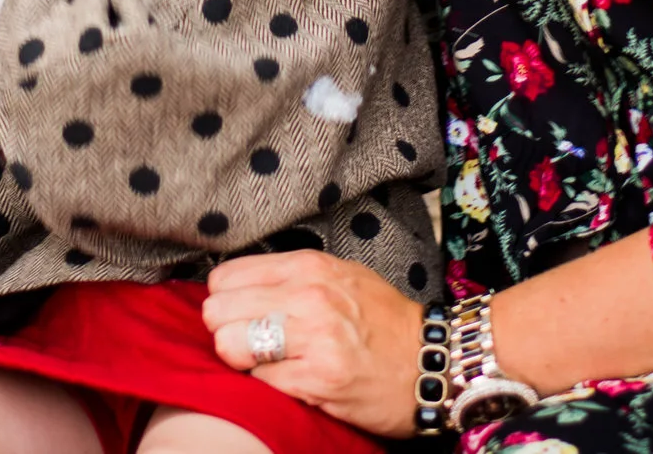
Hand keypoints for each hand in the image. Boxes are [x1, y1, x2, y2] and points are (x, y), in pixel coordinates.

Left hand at [203, 252, 424, 436]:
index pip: (226, 277)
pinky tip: (290, 380)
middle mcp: (308, 296)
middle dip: (227, 331)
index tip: (241, 314)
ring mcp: (313, 338)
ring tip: (267, 362)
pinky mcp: (318, 379)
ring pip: (230, 345)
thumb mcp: (340, 276)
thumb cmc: (385, 322)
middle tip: (250, 343)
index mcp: (308, 267)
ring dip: (242, 360)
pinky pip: (259, 381)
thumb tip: (236, 289)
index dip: (227, 300)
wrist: (434, 363)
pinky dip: (267, 385)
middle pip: (218, 311)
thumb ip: (289, 277)